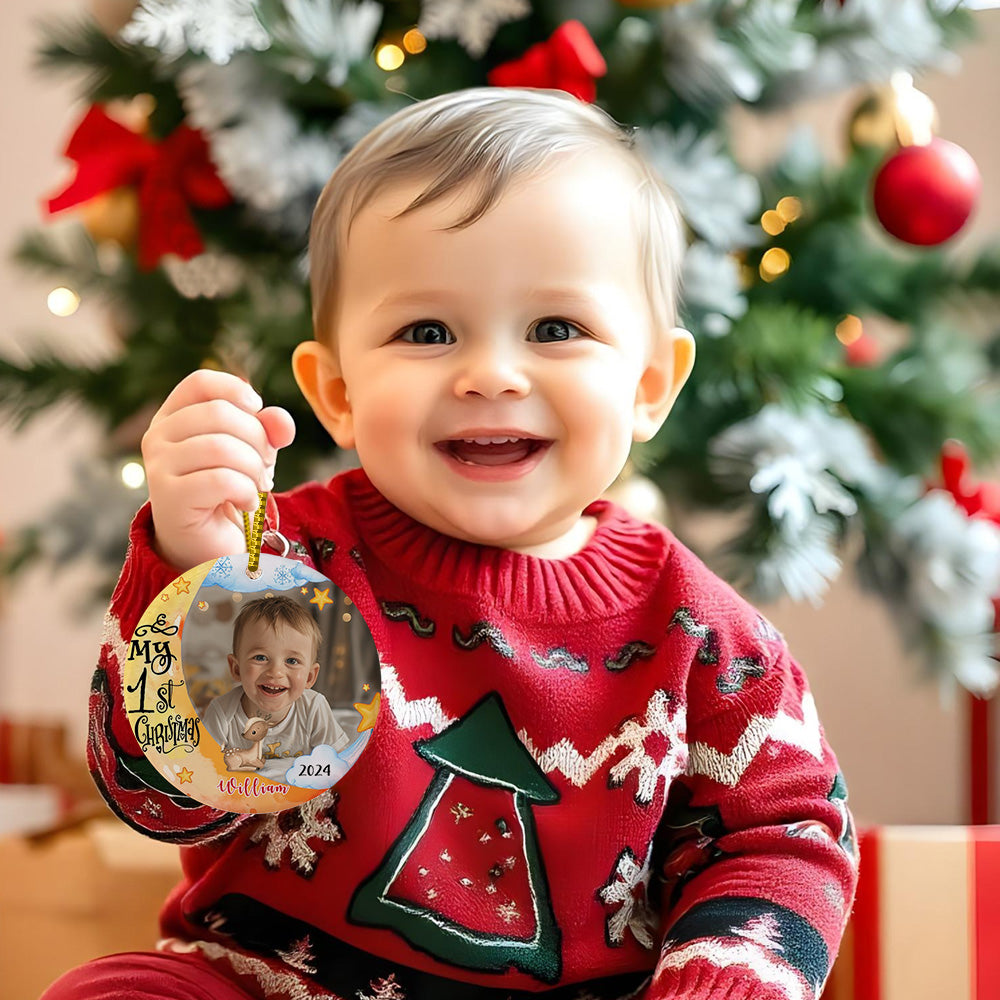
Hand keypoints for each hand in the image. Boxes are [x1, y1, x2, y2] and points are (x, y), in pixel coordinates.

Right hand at [141, 369, 295, 569]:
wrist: (208, 544)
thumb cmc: (229, 489)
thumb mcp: (254, 450)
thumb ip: (269, 428)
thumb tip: (281, 422)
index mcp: (173, 417)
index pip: (200, 382)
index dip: (237, 392)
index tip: (257, 413)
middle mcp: (157, 437)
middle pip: (219, 413)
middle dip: (257, 438)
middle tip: (264, 465)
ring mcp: (158, 467)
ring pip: (221, 447)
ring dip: (254, 468)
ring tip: (257, 486)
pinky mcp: (169, 498)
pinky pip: (222, 480)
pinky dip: (246, 492)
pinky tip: (247, 503)